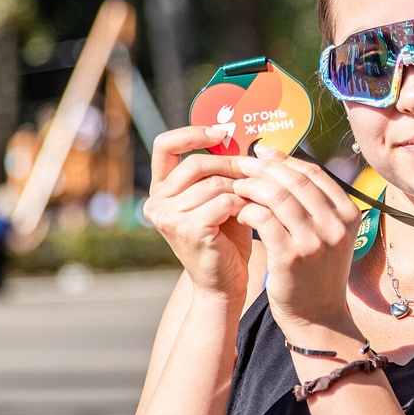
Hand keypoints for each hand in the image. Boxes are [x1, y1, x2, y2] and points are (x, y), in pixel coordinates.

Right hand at [143, 126, 252, 299]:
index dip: (192, 133)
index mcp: (161, 189)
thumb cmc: (226, 239)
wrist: (225, 282)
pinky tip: (251, 212)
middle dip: (230, 165)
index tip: (220, 132)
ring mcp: (168, 217)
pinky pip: (223, 201)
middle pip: (196, 164)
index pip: (165, 145)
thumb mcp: (219, 198)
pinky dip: (242, 204)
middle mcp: (157, 202)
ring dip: (241, 187)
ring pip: (213, 183)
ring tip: (256, 196)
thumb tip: (242, 138)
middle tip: (254, 171)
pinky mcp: (187, 229)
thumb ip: (220, 172)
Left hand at [230, 143, 362, 338]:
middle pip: (295, 180)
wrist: (317, 316)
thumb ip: (315, 203)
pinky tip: (239, 211)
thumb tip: (281, 164)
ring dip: (252, 186)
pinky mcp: (290, 256)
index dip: (284, 159)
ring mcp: (315, 241)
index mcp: (348, 214)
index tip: (262, 153)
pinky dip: (248, 210)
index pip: (313, 173)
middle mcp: (336, 225)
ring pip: (277, 196)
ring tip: (237, 186)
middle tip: (242, 164)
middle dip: (264, 168)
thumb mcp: (328, 234)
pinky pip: (263, 219)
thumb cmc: (316, 271)